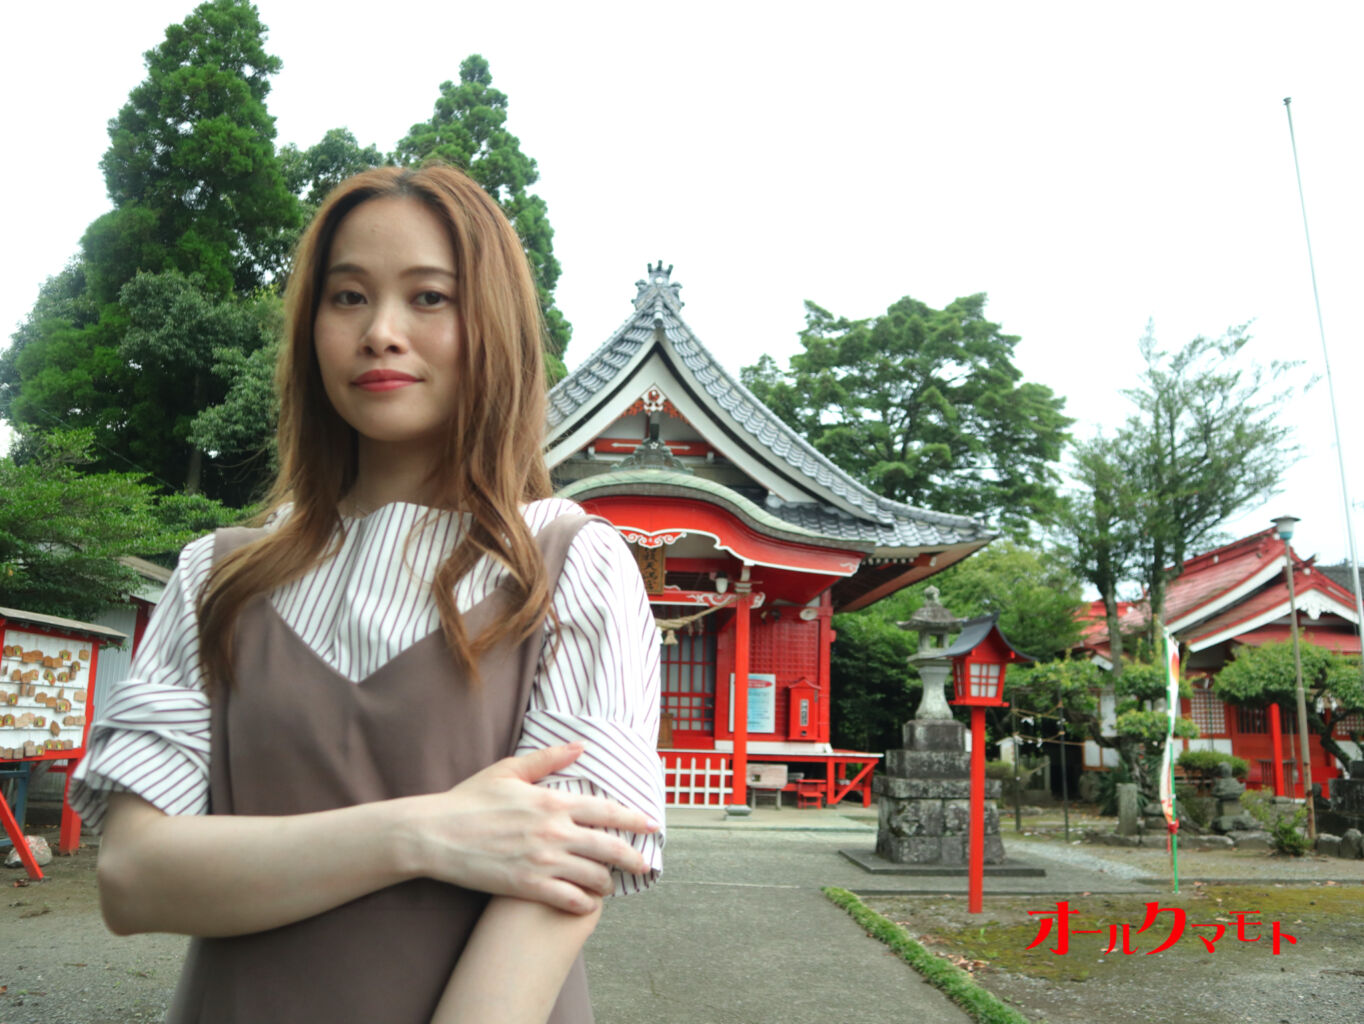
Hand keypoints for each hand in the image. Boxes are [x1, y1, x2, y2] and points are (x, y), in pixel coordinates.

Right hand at [405, 744, 657, 913]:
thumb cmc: (469, 800)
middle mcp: (554, 832)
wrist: (435, 834)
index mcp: (552, 802)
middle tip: (645, 866)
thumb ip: (548, 759)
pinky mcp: (527, 886)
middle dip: (633, 859)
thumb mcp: (509, 770)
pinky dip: (583, 903)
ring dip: (606, 883)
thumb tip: (580, 745)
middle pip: (609, 848)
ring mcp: (542, 861)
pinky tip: (585, 903)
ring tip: (608, 885)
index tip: (651, 826)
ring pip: (593, 877)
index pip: (607, 811)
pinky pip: (569, 900)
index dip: (634, 819)